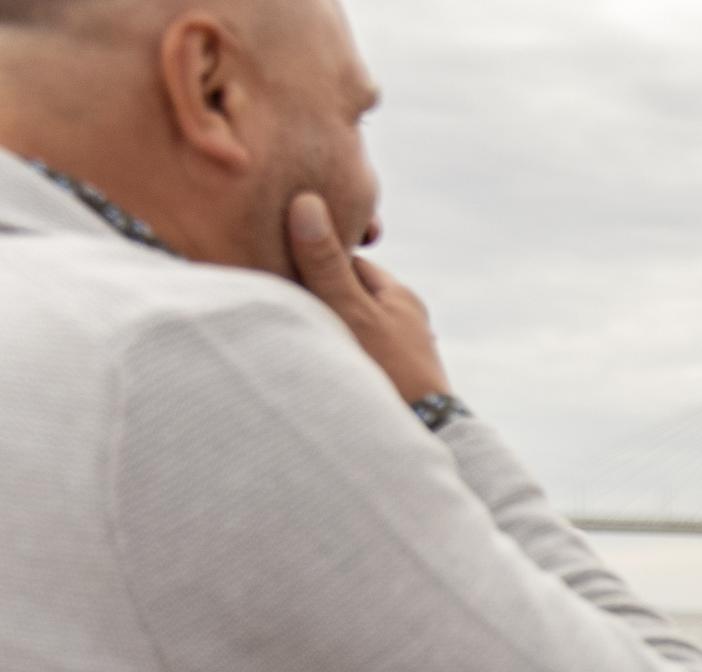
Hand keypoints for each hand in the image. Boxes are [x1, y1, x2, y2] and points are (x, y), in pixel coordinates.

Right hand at [286, 193, 451, 404]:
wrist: (426, 438)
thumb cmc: (388, 372)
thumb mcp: (349, 310)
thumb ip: (324, 263)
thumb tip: (306, 202)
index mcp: (399, 296)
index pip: (346, 262)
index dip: (310, 260)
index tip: (276, 261)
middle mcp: (404, 321)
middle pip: (347, 295)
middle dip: (315, 295)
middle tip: (275, 298)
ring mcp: (400, 353)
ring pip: (350, 327)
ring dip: (323, 327)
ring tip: (291, 333)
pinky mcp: (394, 382)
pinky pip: (356, 356)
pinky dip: (336, 354)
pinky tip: (316, 364)